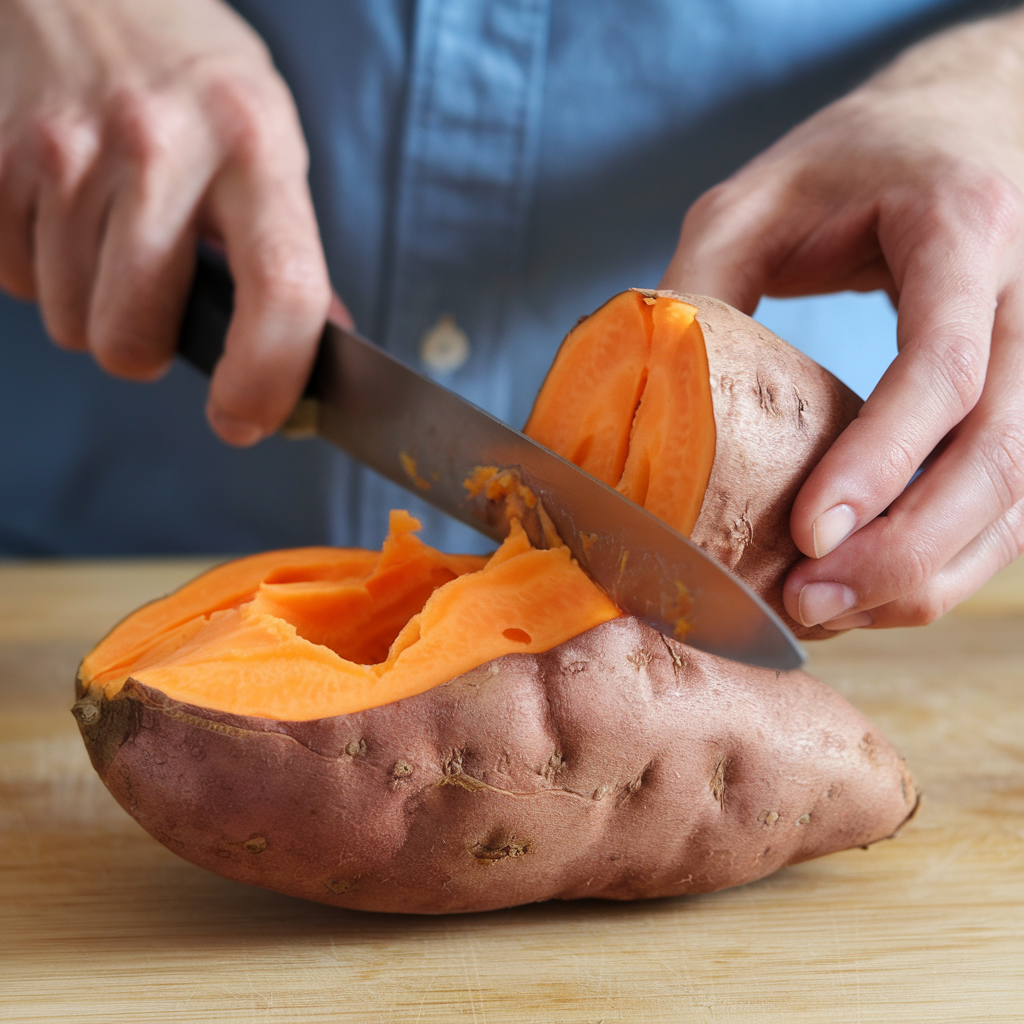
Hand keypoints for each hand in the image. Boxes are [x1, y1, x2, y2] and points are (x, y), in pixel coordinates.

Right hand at [0, 0, 342, 444]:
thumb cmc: (190, 77)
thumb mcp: (265, 140)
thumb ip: (287, 246)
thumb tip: (319, 341)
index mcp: (253, 147)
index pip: (281, 291)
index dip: (266, 379)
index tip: (245, 418)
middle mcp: (158, 148)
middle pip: (132, 339)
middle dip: (144, 346)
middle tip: (156, 299)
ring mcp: (63, 151)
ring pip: (69, 322)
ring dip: (92, 306)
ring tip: (111, 236)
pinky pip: (13, 281)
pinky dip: (39, 269)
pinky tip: (65, 214)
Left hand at [661, 11, 1023, 629]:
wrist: (954, 129)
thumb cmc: (850, 161)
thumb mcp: (752, 201)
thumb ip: (701, 287)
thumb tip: (645, 401)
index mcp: (964, 228)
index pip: (941, 367)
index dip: (879, 461)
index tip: (810, 534)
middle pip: (1001, 454)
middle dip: (905, 549)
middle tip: (808, 599)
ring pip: (1021, 495)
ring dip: (928, 571)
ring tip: (827, 609)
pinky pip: (1014, 500)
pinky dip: (948, 557)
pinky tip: (873, 586)